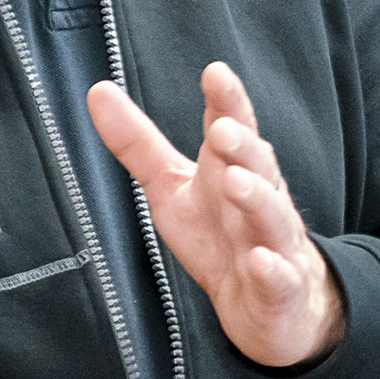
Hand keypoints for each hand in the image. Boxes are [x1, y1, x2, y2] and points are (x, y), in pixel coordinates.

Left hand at [87, 63, 345, 369]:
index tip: (215, 73)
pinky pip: (280, 279)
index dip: (227, 102)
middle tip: (221, 130)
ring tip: (235, 182)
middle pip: (258, 167)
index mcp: (235, 170)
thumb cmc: (219, 237)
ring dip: (257, 199)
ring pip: (273, 218)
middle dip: (242, 146)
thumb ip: (138, 144)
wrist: (271, 305)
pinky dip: (273, 270)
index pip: (234, 130)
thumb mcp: (171, 188)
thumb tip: (97, 90)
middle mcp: (261, 201)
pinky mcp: (282, 289)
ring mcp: (275, 245)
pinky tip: (261, 262)